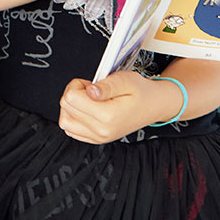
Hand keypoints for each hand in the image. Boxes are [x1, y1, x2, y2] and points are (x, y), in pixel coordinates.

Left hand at [59, 72, 175, 142]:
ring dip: (72, 106)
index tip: (91, 84)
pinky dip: (75, 117)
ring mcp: (98, 137)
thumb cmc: (141, 92)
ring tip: (89, 99)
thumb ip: (106, 85)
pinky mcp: (96, 139)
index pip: (70, 98)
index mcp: (108, 116)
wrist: (153, 105)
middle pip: (66, 107)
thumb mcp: (126, 80)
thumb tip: (90, 91)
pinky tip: (88, 109)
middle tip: (92, 90)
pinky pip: (71, 129)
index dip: (78, 85)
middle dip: (75, 93)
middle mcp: (102, 130)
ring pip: (65, 121)